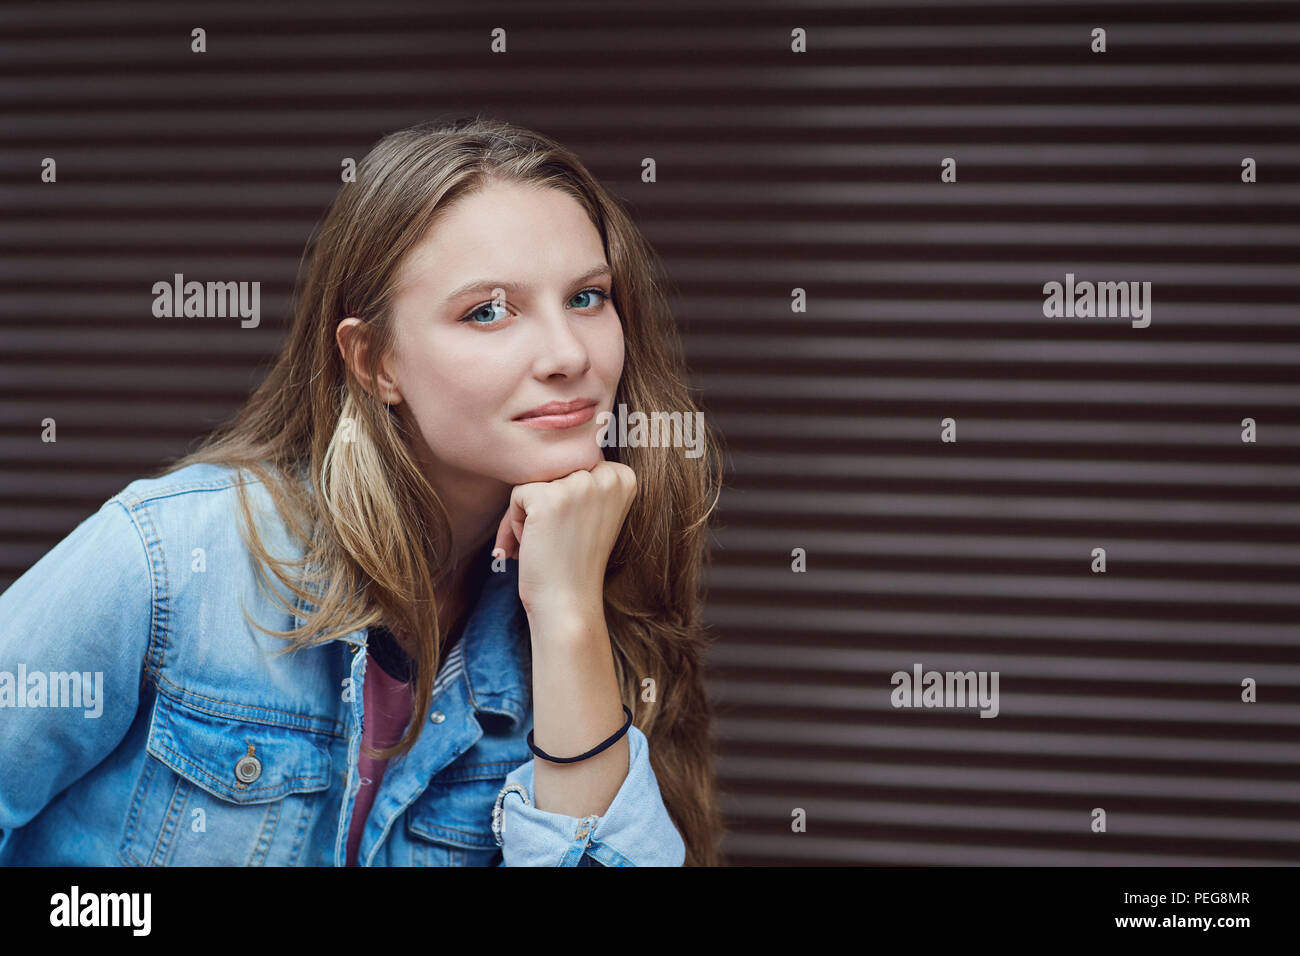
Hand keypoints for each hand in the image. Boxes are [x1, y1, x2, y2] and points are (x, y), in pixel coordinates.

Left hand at [492, 461, 637, 626]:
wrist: (569, 603)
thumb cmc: (577, 562)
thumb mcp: (596, 513)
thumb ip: (587, 481)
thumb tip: (556, 439)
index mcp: (624, 476)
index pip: (576, 465)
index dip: (564, 498)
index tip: (570, 530)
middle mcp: (607, 476)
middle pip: (554, 470)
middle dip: (544, 505)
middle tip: (553, 540)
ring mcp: (579, 485)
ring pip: (535, 481)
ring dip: (528, 514)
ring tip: (541, 544)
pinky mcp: (549, 497)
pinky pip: (516, 494)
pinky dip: (514, 523)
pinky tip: (530, 547)